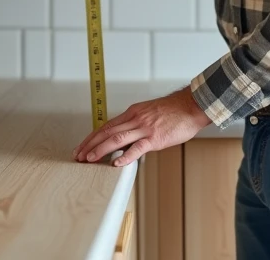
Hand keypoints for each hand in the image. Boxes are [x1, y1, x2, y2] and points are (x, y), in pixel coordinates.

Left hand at [73, 87, 212, 166]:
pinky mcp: (155, 138)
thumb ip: (137, 124)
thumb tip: (127, 139)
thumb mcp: (150, 113)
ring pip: (117, 139)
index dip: (92, 137)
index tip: (82, 147)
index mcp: (133, 113)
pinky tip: (116, 163)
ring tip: (89, 159)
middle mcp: (135, 119)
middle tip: (78, 155)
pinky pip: (137, 148)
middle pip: (107, 132)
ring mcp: (144, 128)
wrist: (191, 106)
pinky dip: (126, 156)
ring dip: (100, 149)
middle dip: (90, 144)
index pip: (106, 126)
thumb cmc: (174, 111)